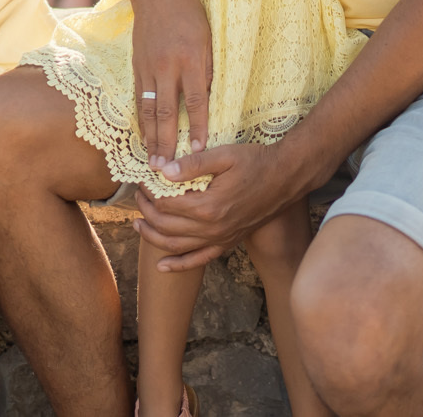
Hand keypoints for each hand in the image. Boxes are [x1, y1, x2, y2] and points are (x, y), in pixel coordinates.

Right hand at [131, 0, 214, 168]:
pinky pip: (139, 99)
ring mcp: (148, 68)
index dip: (199, 127)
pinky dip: (142, 120)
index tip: (200, 150)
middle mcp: (167, 67)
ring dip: (151, 138)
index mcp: (190, 59)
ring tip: (153, 161)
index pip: (197, 101)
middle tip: (167, 169)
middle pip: (168, 112)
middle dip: (167, 143)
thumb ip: (206, 70)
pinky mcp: (137, 66)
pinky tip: (144, 136)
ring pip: (149, 109)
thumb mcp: (208, 39)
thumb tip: (207, 100)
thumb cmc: (190, 13)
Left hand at [134, 142, 298, 271]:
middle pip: (165, 225)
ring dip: (152, 237)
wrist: (285, 178)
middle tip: (139, 196)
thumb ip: (193, 164)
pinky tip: (162, 266)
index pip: (165, 203)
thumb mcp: (224, 155)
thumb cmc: (255, 162)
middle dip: (146, 211)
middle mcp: (211, 228)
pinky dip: (178, 266)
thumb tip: (162, 170)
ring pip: (176, 246)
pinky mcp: (227, 243)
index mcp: (208, 206)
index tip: (143, 179)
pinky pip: (199, 260)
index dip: (149, 191)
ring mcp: (219, 239)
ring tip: (137, 224)